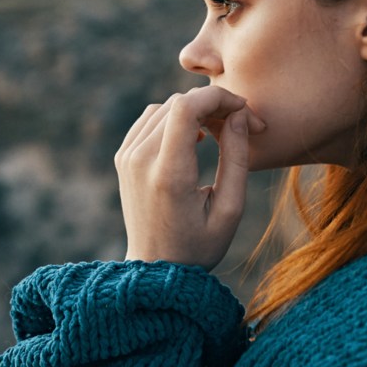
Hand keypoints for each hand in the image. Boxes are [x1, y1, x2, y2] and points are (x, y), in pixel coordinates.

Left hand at [115, 86, 263, 270]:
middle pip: (178, 103)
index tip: (243, 110)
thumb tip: (239, 115)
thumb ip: (237, 157)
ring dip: (196, 110)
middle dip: (214, 105)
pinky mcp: (123, 157)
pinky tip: (196, 138)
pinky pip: (150, 119)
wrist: (155, 269)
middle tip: (242, 126)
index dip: (218, 97)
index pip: (186, 107)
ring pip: (164, 107)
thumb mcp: (230, 209)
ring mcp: (127, 157)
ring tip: (220, 132)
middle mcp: (140, 160)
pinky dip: (176, 118)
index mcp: (168, 174)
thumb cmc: (199, 245)